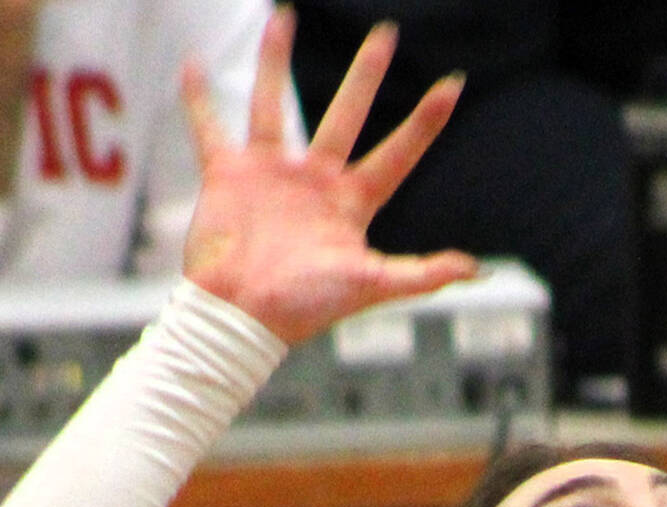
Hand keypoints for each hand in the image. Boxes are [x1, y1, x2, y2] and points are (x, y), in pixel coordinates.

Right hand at [180, 7, 476, 344]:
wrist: (242, 317)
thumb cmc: (305, 307)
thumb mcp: (370, 287)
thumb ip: (420, 275)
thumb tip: (473, 269)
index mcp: (351, 204)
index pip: (398, 155)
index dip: (424, 124)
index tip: (452, 87)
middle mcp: (315, 181)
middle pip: (346, 114)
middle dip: (367, 74)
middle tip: (386, 32)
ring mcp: (271, 174)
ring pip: (273, 103)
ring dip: (275, 61)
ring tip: (283, 16)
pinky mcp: (228, 176)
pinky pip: (210, 127)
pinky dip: (198, 98)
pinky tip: (193, 64)